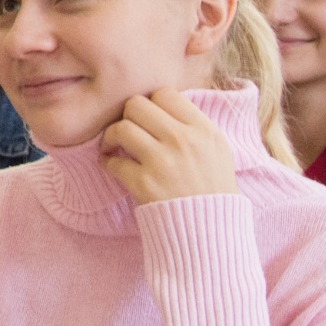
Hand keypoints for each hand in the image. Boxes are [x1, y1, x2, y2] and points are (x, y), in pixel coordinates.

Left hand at [100, 88, 236, 203]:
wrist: (210, 232)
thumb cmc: (212, 190)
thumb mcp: (217, 150)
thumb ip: (193, 126)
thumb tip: (159, 105)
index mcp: (203, 129)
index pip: (165, 93)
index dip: (151, 103)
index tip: (147, 119)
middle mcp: (183, 140)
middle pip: (137, 105)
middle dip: (127, 117)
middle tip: (126, 131)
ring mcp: (163, 161)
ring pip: (122, 128)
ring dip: (111, 137)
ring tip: (113, 148)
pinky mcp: (144, 183)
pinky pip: (113, 162)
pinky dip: (108, 164)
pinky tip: (112, 167)